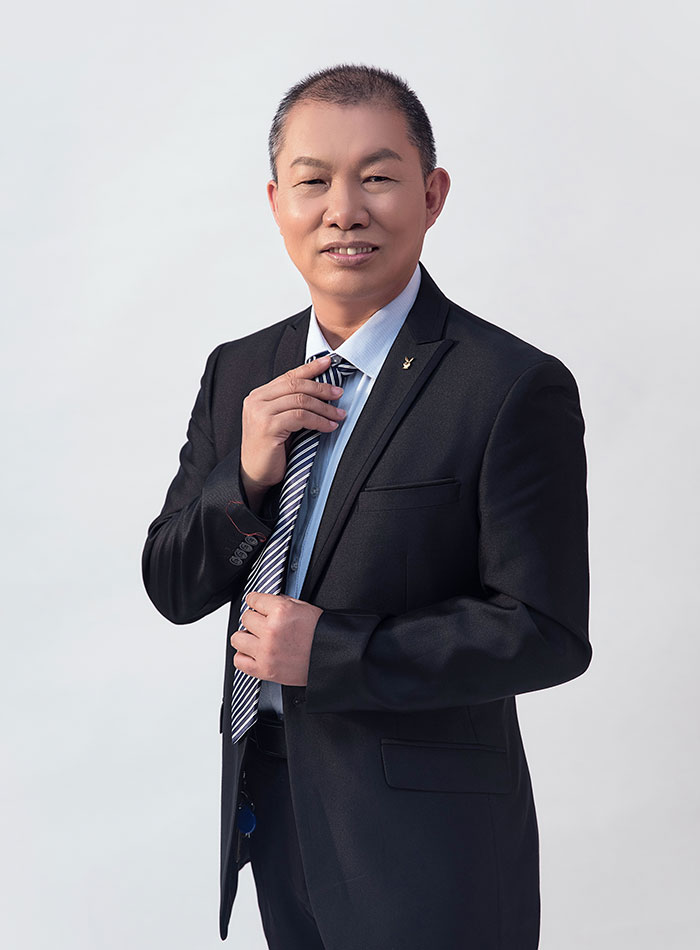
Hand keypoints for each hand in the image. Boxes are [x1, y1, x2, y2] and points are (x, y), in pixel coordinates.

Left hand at [230, 591, 323, 685]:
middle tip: (264, 624)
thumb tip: (266, 602)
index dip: (256, 602)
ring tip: (257, 639)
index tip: (257, 605)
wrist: (332, 657)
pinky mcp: (264, 670)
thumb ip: (281, 602)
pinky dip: (244, 657)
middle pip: (245, 618)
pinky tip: (254, 653)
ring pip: (237, 638)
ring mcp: (265, 651)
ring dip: (246, 637)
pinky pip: (239, 661)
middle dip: (254, 619)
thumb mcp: (303, 607)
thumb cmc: (321, 633)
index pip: (253, 599)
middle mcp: (271, 630)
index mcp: (281, 611)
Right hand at [240, 354, 346, 502]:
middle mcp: (256, 400)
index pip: (288, 376)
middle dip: (321, 388)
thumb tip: (322, 390)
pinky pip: (300, 417)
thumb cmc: (272, 450)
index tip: (328, 362)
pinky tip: (329, 427)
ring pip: (300, 400)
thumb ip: (291, 404)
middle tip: (339, 394)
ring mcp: (260, 413)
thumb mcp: (281, 421)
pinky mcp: (268, 427)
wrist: (254, 474)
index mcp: (259, 395)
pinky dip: (319, 421)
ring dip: (325, 408)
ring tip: (339, 416)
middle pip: (295, 385)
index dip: (310, 368)